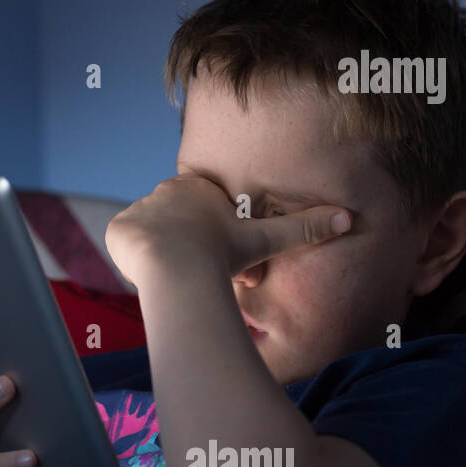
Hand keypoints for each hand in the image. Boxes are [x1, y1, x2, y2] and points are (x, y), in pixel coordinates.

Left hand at [104, 175, 351, 284]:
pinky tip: (152, 275)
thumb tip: (348, 218)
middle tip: (206, 278)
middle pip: (181, 228)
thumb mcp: (267, 239)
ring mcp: (138, 210)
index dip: (220, 243)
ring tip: (180, 279)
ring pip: (155, 238)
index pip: (208, 215)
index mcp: (197, 188)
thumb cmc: (222, 253)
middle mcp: (164, 192)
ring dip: (167, 258)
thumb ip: (304, 228)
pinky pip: (128, 246)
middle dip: (195, 253)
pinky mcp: (117, 230)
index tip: (228, 265)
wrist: (176, 268)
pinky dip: (138, 261)